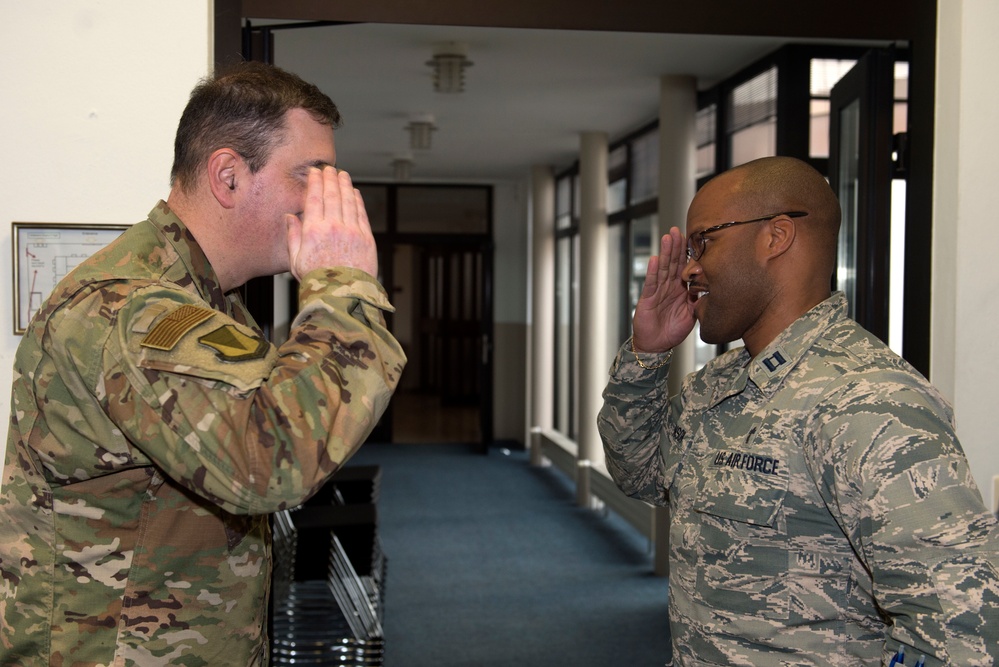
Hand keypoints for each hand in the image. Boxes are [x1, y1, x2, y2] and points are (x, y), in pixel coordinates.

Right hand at [286, 166, 377, 279]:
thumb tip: (290, 217)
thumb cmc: (316, 280)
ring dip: (345, 184)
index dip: (315, 182)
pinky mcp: (366, 238)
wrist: (342, 294)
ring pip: (348, 200)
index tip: (315, 172)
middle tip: (329, 168)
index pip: (314, 198)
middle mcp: (333, 227)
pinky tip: (354, 192)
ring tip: (342, 174)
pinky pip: (361, 213)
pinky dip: (357, 200)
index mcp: (313, 231)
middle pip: (332, 195)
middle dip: (330, 178)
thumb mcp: (295, 260)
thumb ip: (293, 236)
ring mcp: (351, 231)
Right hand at [632, 227, 695, 352]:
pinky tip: (654, 260)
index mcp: (680, 289)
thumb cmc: (673, 330)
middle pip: (672, 263)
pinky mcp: (647, 300)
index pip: (684, 266)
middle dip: (675, 246)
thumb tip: (709, 287)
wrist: (657, 346)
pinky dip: (653, 272)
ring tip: (667, 238)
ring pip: (662, 269)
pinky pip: (651, 284)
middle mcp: (668, 287)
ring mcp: (657, 292)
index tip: (692, 237)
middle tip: (677, 230)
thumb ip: (698, 300)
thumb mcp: (692, 315)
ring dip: (664, 253)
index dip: (686, 253)